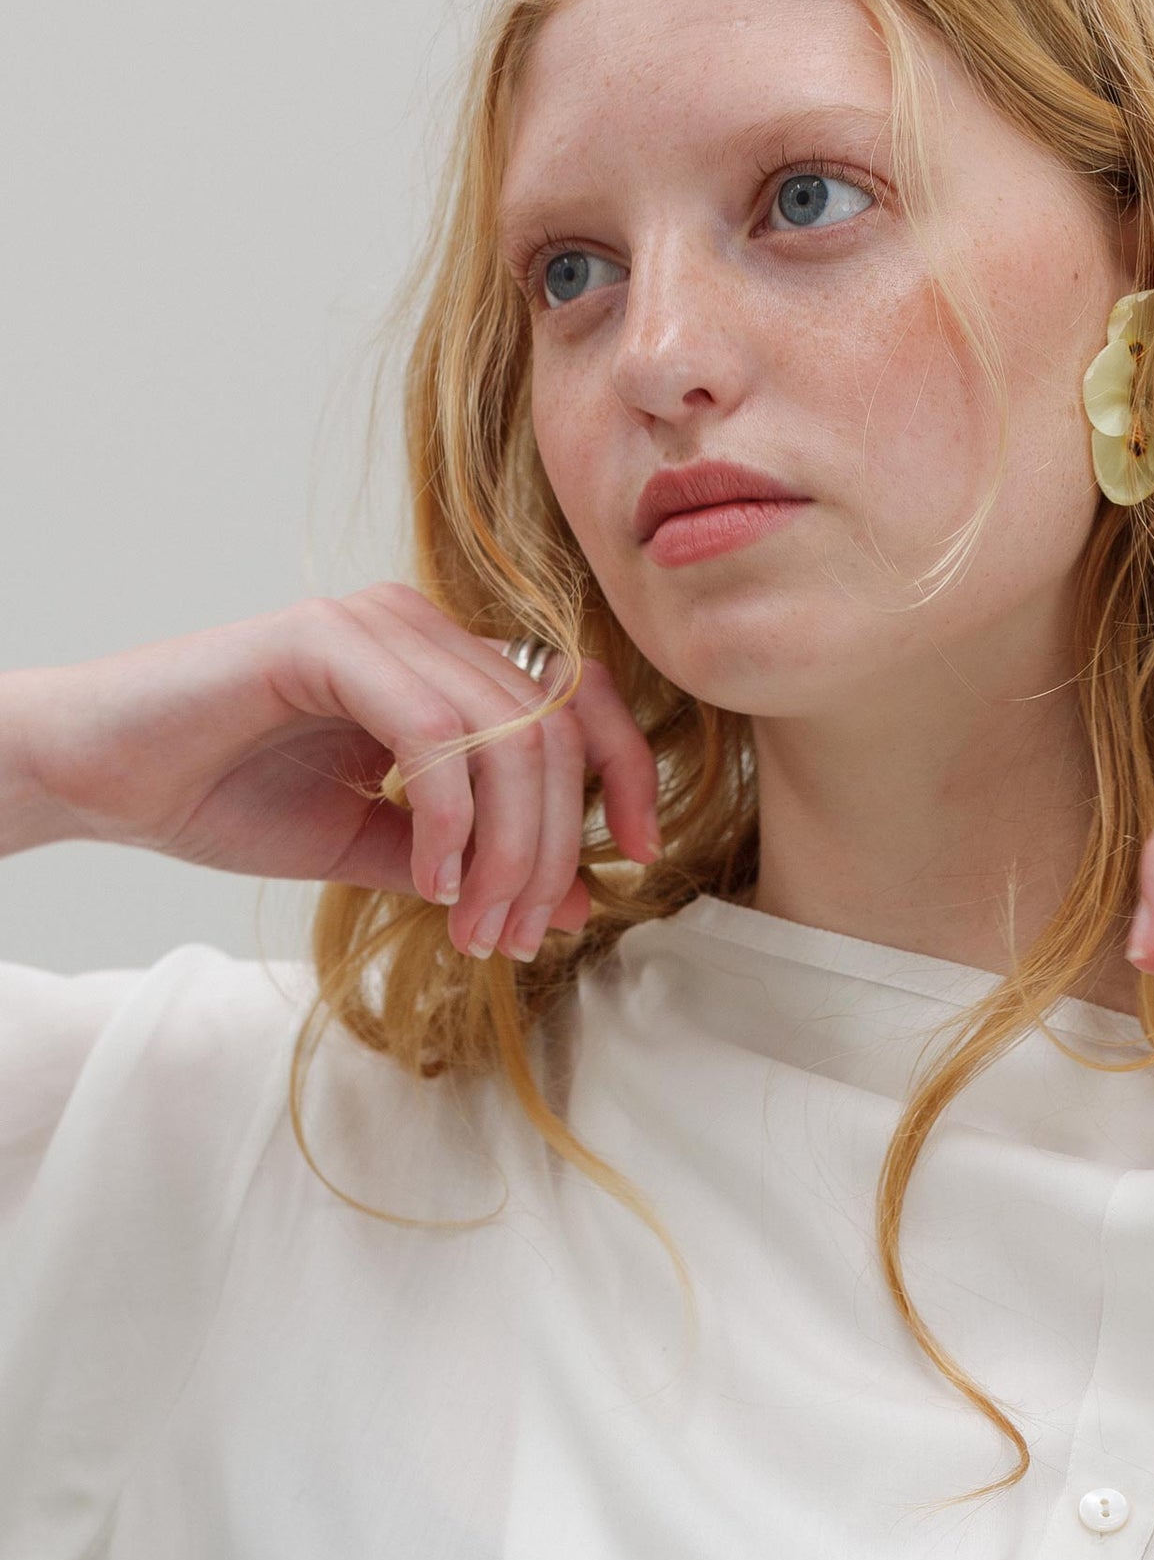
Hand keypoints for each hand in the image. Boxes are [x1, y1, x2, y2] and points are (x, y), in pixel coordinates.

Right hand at [2, 582, 660, 961]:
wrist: (106, 779)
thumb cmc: (229, 799)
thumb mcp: (379, 850)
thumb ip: (475, 863)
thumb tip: (582, 899)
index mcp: (445, 664)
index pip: (578, 704)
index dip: (629, 776)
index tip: (640, 860)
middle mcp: (421, 627)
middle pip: (552, 735)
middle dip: (553, 852)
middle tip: (516, 936)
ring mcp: (374, 623)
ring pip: (505, 734)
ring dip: (507, 851)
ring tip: (474, 924)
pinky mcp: (322, 640)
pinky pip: (433, 730)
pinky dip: (447, 817)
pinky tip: (428, 879)